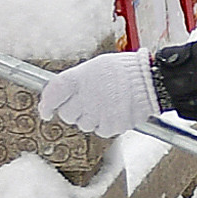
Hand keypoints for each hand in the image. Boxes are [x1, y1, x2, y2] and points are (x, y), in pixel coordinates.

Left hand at [36, 50, 157, 135]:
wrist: (150, 80)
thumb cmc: (124, 70)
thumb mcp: (95, 67)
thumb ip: (77, 81)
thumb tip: (63, 94)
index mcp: (78, 79)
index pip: (52, 94)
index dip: (46, 105)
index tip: (46, 111)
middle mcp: (84, 98)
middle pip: (67, 114)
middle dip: (73, 110)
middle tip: (87, 102)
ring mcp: (97, 114)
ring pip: (83, 124)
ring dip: (90, 118)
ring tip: (105, 105)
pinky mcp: (111, 126)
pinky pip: (101, 130)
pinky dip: (105, 124)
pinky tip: (114, 112)